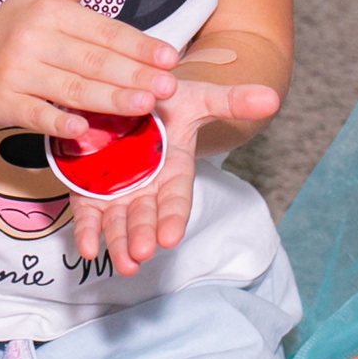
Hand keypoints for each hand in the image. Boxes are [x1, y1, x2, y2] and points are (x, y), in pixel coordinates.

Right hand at [0, 0, 180, 147]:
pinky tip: (83, 129)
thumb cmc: (8, 31)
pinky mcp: (2, 103)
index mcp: (48, 12)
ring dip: (109, 98)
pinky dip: (58, 122)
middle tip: (168, 87)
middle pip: (92, 60)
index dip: (137, 44)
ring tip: (144, 105)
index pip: (102, 29)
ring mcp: (15, 72)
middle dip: (133, 74)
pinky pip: (35, 114)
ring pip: (70, 88)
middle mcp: (31, 38)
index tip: (169, 58)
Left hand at [70, 76, 279, 274]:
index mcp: (174, 171)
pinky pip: (88, 213)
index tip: (170, 238)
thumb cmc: (167, 97)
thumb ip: (231, 102)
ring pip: (118, 223)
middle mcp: (147, 187)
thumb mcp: (199, 96)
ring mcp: (118, 191)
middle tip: (141, 254)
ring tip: (121, 264)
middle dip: (143, 236)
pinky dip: (86, 231)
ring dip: (118, 244)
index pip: (175, 200)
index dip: (172, 219)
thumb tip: (272, 98)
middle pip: (146, 217)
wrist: (127, 94)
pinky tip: (85, 249)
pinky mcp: (90, 189)